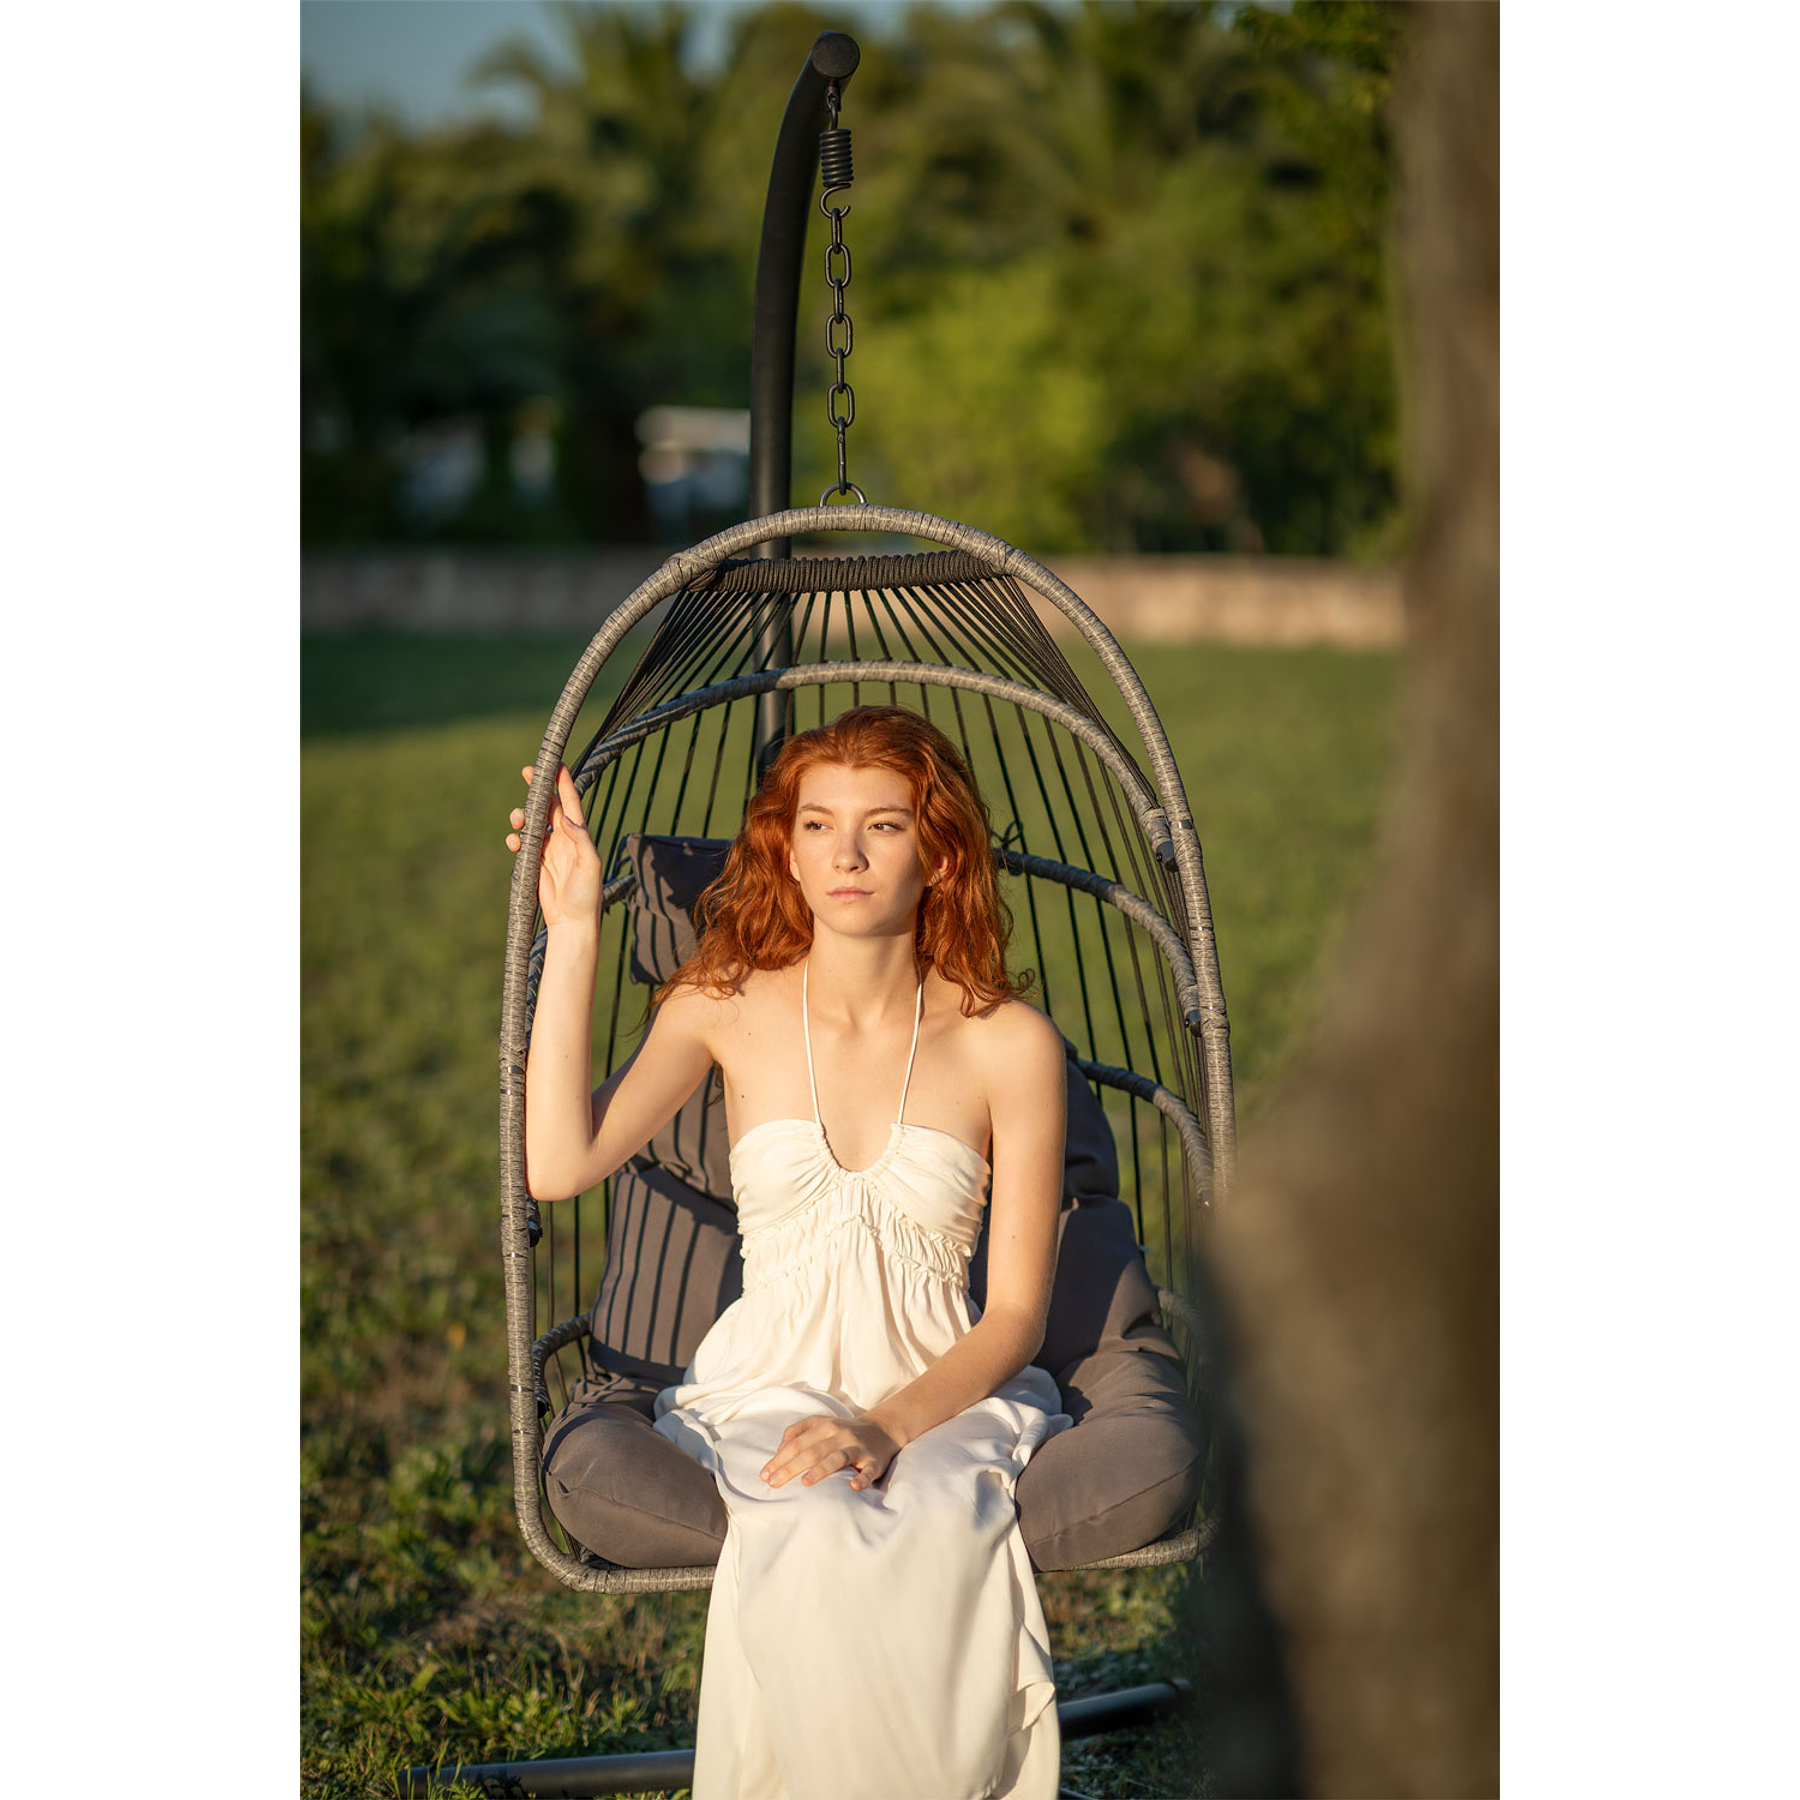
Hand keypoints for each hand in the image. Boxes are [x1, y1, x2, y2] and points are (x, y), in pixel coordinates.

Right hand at [505, 765, 601, 928]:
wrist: (572, 921)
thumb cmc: (587, 894)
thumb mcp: (590, 865)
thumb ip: (582, 840)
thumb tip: (568, 820)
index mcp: (579, 834)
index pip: (570, 801)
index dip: (562, 781)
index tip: (555, 763)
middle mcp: (563, 837)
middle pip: (548, 805)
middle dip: (537, 788)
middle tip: (527, 771)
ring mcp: (548, 849)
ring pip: (532, 822)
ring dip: (522, 815)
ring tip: (517, 819)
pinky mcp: (535, 862)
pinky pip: (522, 843)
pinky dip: (515, 838)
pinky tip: (514, 842)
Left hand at [761, 1413, 899, 1491]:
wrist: (883, 1429)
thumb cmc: (844, 1431)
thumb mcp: (822, 1424)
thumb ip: (799, 1431)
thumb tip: (779, 1449)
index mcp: (825, 1426)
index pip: (797, 1443)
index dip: (780, 1459)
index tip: (765, 1474)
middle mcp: (840, 1435)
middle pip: (812, 1451)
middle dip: (791, 1468)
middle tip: (774, 1483)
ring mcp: (858, 1448)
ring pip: (837, 1458)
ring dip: (821, 1470)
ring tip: (806, 1482)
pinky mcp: (874, 1461)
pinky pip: (869, 1471)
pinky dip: (862, 1479)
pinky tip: (853, 1487)